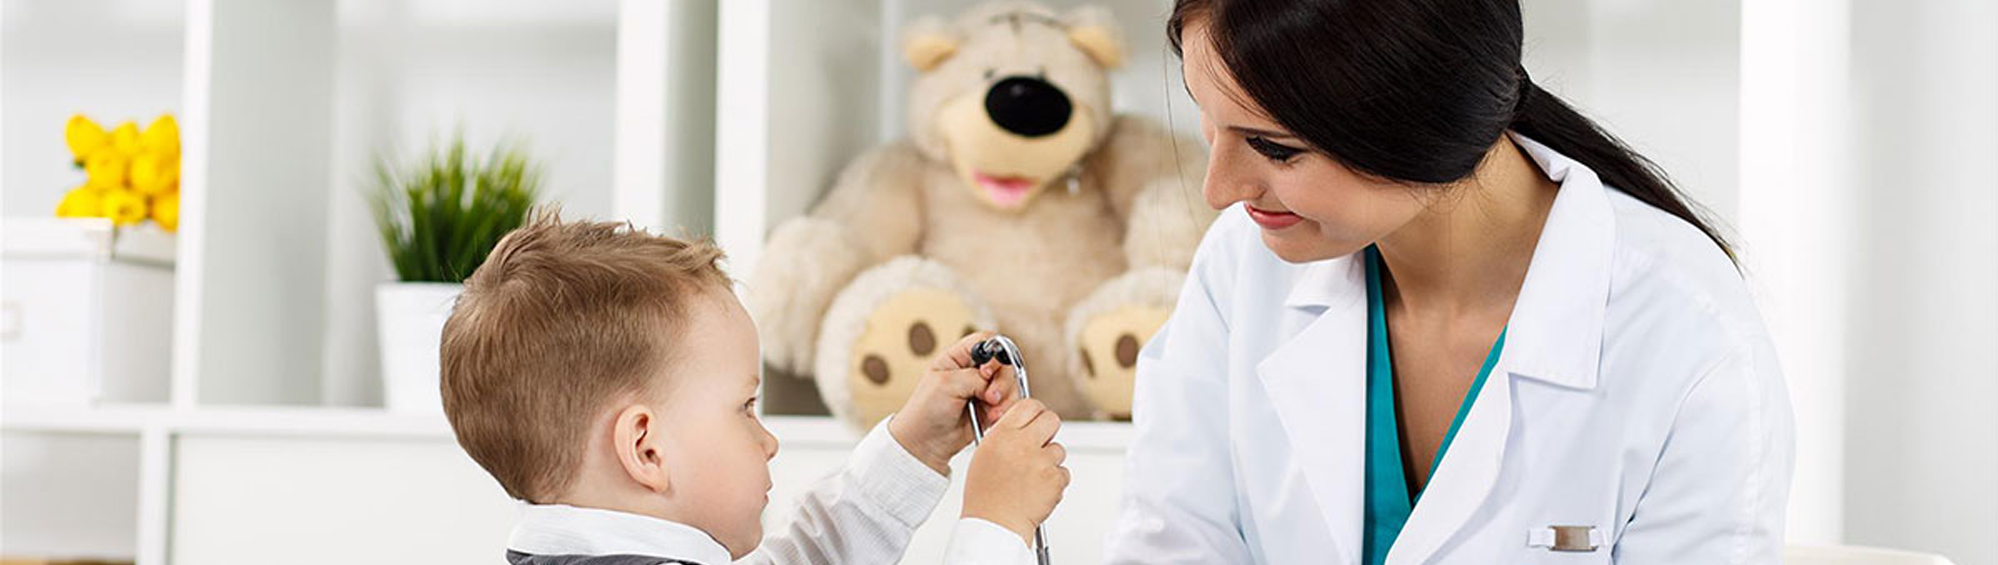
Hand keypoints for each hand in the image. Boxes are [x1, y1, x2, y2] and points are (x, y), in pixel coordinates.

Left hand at [888, 331, 1022, 474]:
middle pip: (1004, 363)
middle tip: (990, 397)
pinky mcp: (992, 407)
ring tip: (991, 413)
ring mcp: (984, 389)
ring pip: (1010, 384)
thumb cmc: (926, 410)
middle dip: (1002, 381)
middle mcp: (973, 370)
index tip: (986, 373)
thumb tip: (994, 380)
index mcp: (958, 356)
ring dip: (1005, 399)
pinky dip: (1006, 411)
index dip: (994, 353)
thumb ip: (974, 377)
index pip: (986, 341)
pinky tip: (993, 420)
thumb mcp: (946, 385)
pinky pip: (1010, 403)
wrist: (925, 442)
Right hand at [962, 398, 1067, 544]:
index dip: (1035, 412)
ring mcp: (1041, 461)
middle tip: (1042, 442)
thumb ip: (1004, 435)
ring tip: (1032, 477)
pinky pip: (1063, 472)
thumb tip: (1022, 424)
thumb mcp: (984, 454)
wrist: (995, 525)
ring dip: (1050, 461)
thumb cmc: (985, 495)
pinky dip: (1054, 481)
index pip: (1029, 405)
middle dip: (1049, 430)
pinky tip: (1038, 489)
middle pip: (1052, 420)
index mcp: (1002, 435)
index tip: (1036, 418)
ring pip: (1058, 449)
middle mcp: (1022, 444)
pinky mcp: (1055, 479)